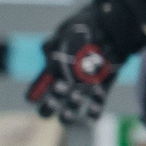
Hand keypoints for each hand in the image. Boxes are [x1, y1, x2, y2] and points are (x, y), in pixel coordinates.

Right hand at [26, 2, 129, 126]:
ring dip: (69, 112)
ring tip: (66, 118)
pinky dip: (94, 112)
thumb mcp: (67, 31)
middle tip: (48, 110)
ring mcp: (85, 84)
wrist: (112, 28)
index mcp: (55, 67)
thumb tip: (47, 56)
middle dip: (49, 106)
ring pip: (74, 103)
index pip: (40, 84)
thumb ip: (56, 43)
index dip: (35, 92)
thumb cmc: (87, 27)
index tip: (32, 99)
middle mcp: (68, 78)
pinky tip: (90, 118)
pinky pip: (97, 103)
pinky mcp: (102, 87)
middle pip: (54, 99)